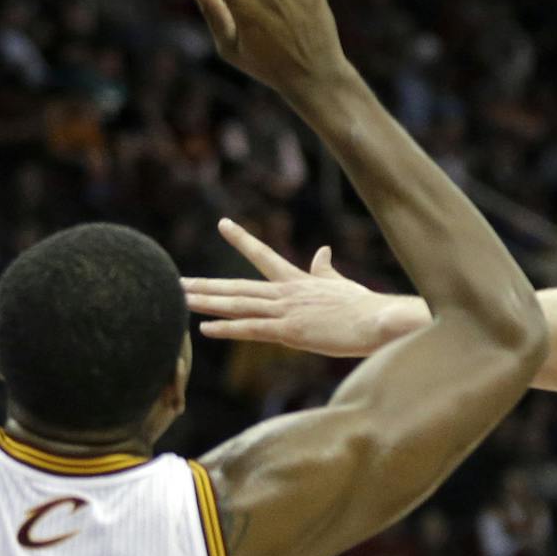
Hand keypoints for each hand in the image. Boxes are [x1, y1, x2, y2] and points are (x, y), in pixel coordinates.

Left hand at [182, 218, 405, 358]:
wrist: (379, 321)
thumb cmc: (363, 308)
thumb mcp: (340, 284)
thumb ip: (325, 269)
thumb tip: (322, 250)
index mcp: (298, 281)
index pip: (263, 255)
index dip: (242, 239)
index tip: (223, 224)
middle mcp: (286, 292)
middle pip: (237, 285)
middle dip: (206, 285)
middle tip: (177, 280)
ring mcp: (286, 311)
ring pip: (238, 304)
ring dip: (207, 302)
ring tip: (180, 299)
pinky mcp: (289, 331)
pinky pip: (252, 329)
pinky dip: (227, 329)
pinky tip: (206, 329)